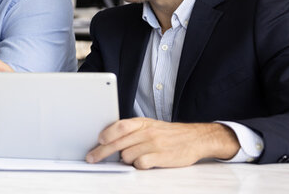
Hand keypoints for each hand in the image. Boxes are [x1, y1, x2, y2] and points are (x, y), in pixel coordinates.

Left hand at [85, 117, 239, 169]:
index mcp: (142, 123)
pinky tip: (142, 163)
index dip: (107, 133)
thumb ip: (132, 130)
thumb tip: (110, 138)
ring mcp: (154, 145)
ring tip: (132, 158)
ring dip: (125, 159)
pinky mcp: (161, 157)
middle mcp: (147, 132)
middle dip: (101, 152)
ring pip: (127, 155)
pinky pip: (140, 164)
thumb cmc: (169, 134)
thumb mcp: (151, 125)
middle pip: (118, 143)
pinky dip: (138, 165)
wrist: (195, 138)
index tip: (97, 140)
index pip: (120, 126)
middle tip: (92, 158)